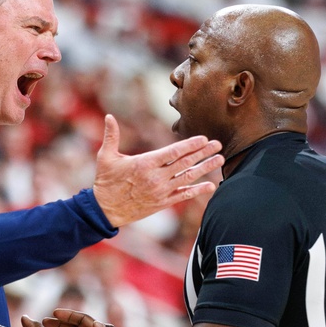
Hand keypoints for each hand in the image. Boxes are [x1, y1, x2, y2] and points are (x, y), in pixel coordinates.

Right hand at [92, 114, 222, 226]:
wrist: (105, 210)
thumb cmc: (105, 182)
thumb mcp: (106, 157)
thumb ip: (111, 136)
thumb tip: (108, 116)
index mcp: (145, 164)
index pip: (173, 152)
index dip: (190, 145)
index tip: (204, 139)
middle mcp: (156, 178)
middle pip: (185, 163)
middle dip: (204, 153)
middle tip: (218, 144)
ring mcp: (161, 191)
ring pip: (188, 178)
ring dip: (205, 168)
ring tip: (220, 160)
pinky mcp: (162, 202)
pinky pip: (184, 195)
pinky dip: (198, 191)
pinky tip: (211, 186)